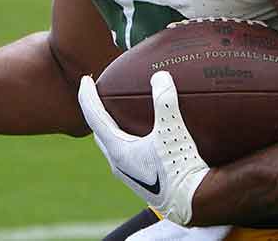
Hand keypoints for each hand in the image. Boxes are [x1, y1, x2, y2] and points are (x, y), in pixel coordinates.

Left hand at [78, 71, 209, 224]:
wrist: (192, 202)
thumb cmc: (180, 168)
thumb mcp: (173, 130)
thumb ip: (165, 101)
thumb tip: (160, 76)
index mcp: (118, 150)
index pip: (94, 117)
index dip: (88, 96)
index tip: (85, 79)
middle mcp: (118, 163)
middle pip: (99, 132)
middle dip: (96, 111)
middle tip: (98, 94)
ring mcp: (128, 173)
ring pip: (112, 144)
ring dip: (111, 126)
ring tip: (118, 112)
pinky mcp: (141, 178)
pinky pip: (126, 153)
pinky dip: (126, 137)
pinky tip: (144, 135)